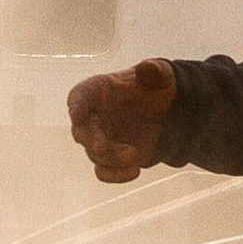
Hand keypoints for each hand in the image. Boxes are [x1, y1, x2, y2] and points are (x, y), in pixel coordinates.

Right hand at [66, 60, 176, 181]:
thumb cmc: (154, 89)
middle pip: (81, 131)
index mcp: (97, 91)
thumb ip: (154, 72)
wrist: (166, 112)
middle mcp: (93, 117)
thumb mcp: (159, 76)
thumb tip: (149, 68)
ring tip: (134, 156)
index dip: (76, 105)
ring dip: (111, 159)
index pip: (79, 96)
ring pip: (94, 154)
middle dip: (91, 141)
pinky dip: (115, 175)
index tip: (76, 112)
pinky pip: (104, 171)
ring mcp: (100, 139)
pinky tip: (134, 172)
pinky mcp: (111, 158)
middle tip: (103, 148)